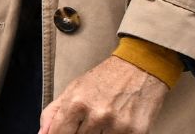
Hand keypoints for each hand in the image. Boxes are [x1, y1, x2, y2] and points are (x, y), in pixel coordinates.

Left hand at [38, 55, 168, 132]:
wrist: (140, 67)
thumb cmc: (104, 78)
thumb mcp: (74, 88)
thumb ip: (54, 112)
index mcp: (77, 102)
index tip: (62, 133)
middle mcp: (97, 115)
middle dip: (79, 133)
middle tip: (87, 122)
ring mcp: (118, 125)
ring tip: (102, 120)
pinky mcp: (137, 132)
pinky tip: (115, 125)